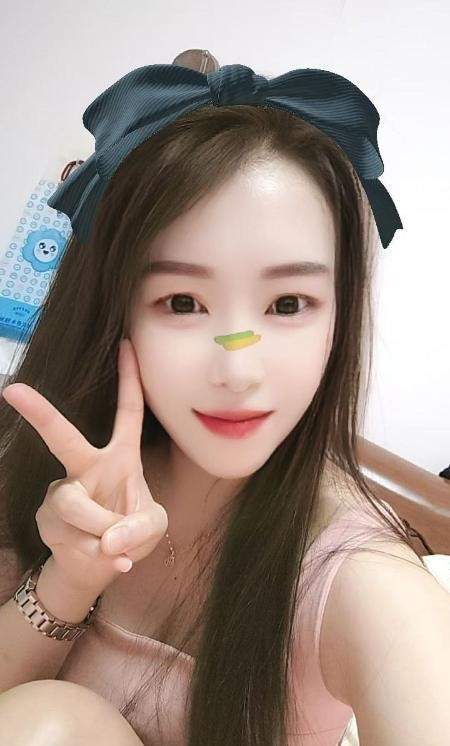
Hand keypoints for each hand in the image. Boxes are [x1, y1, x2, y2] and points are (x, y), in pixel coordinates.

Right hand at [2, 339, 167, 593]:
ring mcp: (62, 491)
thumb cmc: (130, 534)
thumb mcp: (153, 528)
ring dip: (98, 530)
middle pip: (64, 437)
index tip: (126, 344)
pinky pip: (70, 536)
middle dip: (41, 414)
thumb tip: (109, 540)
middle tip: (13, 390)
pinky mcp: (46, 518)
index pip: (128, 412)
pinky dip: (91, 553)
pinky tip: (95, 554)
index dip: (130, 379)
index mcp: (121, 457)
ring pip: (73, 505)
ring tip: (112, 546)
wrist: (98, 568)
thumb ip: (140, 529)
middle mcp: (87, 466)